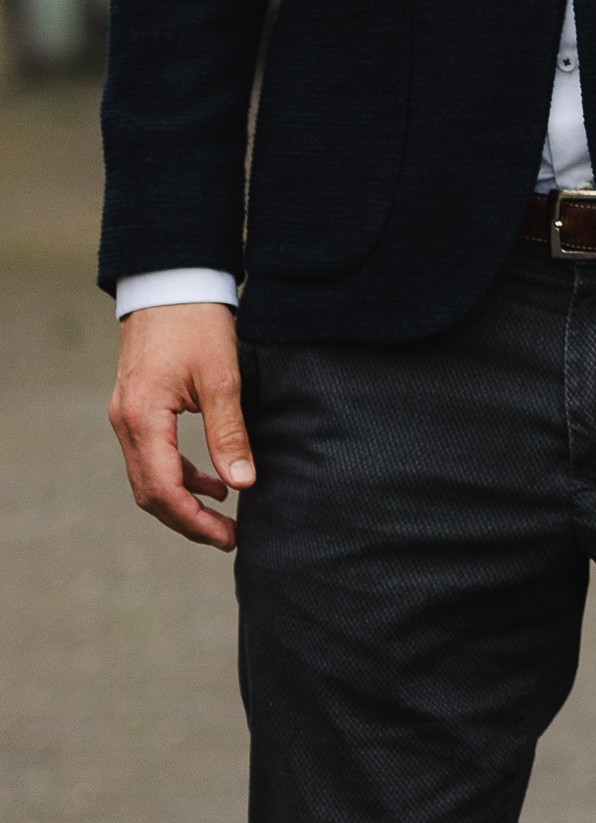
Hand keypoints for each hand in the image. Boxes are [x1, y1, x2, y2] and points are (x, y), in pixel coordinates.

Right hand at [109, 302, 250, 548]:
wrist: (172, 284)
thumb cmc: (198, 324)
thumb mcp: (222, 378)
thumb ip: (230, 434)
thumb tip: (243, 485)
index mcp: (143, 419)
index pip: (162, 489)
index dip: (193, 521)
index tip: (228, 538)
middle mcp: (125, 423)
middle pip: (150, 492)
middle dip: (188, 521)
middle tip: (229, 538)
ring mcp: (127, 417)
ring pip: (149, 477)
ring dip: (184, 501)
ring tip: (225, 518)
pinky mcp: (137, 410)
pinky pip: (153, 457)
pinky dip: (181, 475)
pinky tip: (214, 482)